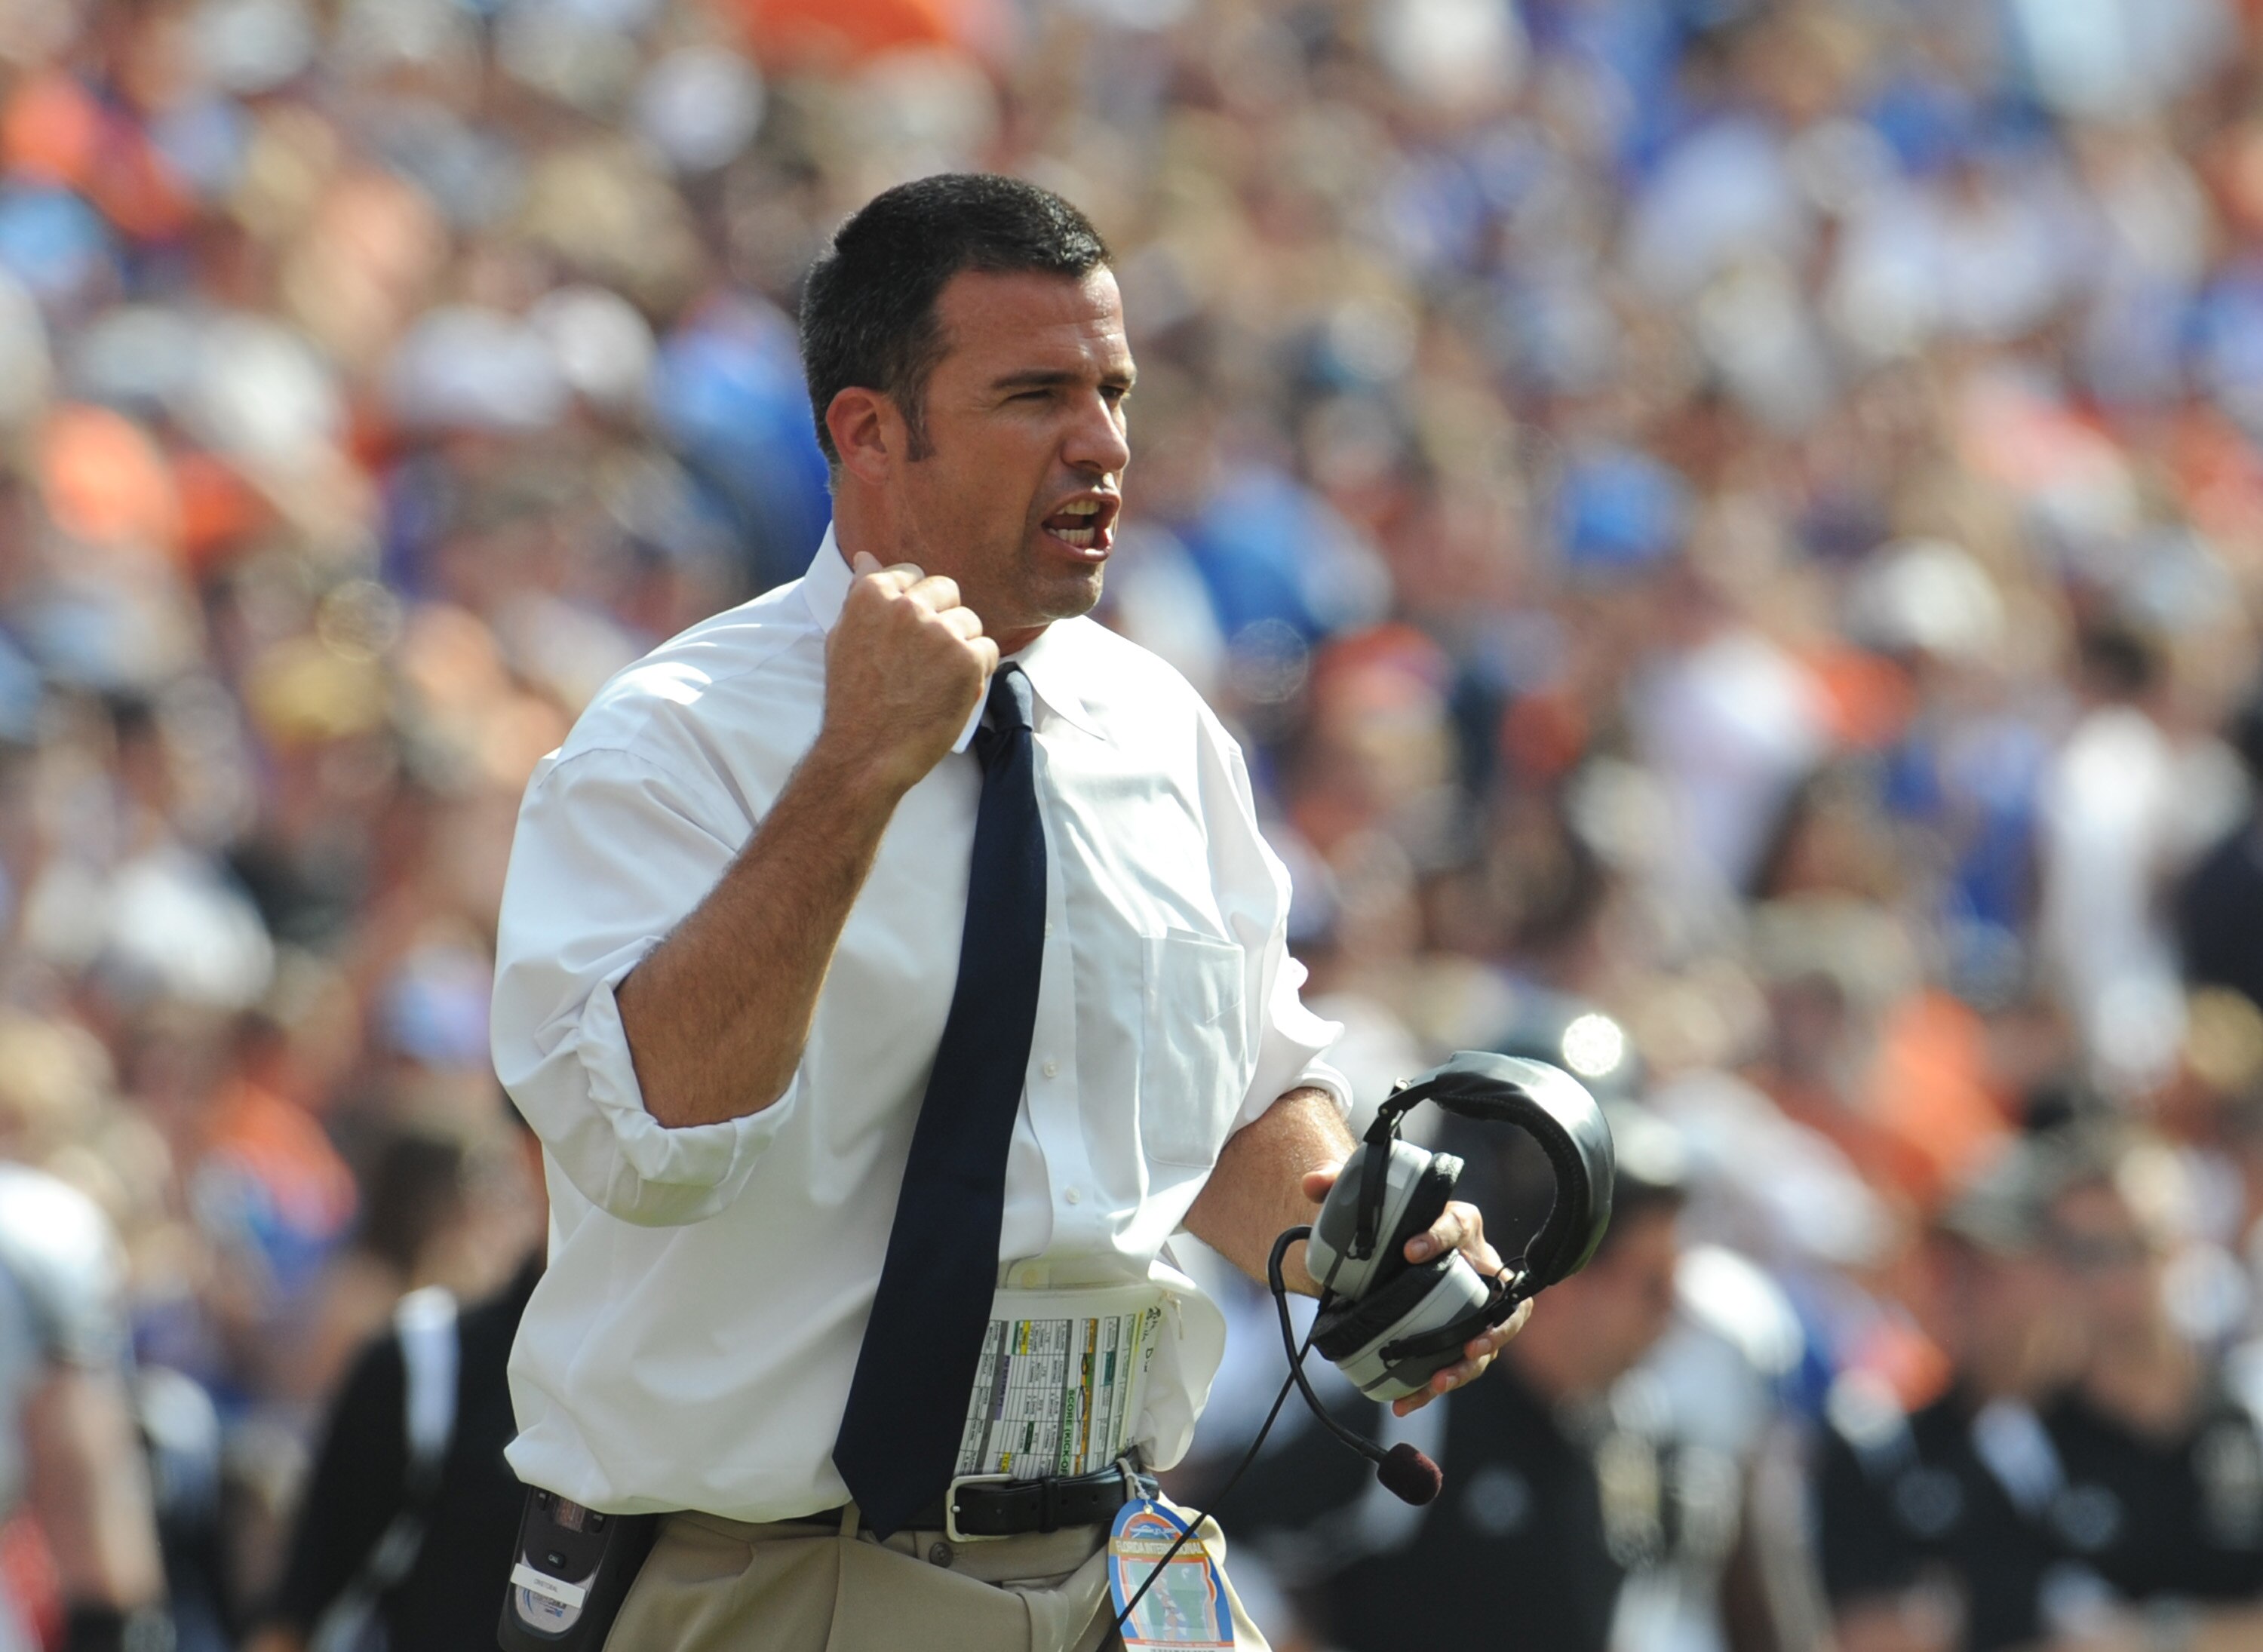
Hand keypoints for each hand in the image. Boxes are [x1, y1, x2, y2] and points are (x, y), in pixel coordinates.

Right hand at [819, 553, 998, 793]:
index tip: (908, 632)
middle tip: (925, 658)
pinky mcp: (967, 659)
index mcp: (873, 595)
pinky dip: (977, 671)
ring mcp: (941, 632)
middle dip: (942, 618)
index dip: (915, 604)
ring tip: (935, 679)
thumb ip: (861, 595)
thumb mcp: (842, 637)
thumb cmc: (852, 699)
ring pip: (969, 621)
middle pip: (946, 589)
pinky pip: (988, 649)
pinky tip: (952, 690)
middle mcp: (908, 606)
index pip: (911, 574)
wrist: (866, 752)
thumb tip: (867, 557)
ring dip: (960, 646)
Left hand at [1299, 1162, 1533, 1415]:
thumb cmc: (1393, 1223)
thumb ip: (1340, 1184)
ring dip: (1470, 1364)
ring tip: (1442, 1381)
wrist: (1395, 1249)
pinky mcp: (1462, 1334)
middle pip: (1501, 1294)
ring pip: (1491, 1337)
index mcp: (1458, 1224)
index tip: (1410, 1250)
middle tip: (1468, 1343)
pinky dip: (1436, 1384)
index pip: (1458, 1225)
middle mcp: (1478, 1264)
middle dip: (1494, 1324)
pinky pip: (1460, 1363)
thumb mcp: (1368, 1200)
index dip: (1439, 1237)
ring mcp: (1477, 1304)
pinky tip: (1406, 1402)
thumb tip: (1311, 1183)